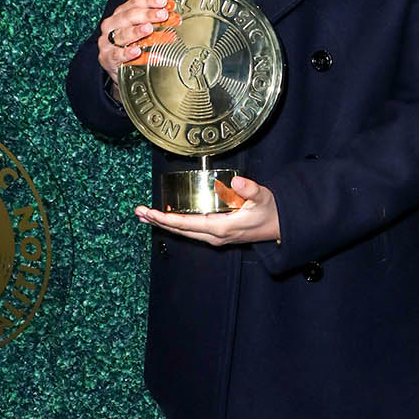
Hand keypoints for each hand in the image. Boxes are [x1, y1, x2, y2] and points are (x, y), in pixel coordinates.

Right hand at [97, 0, 171, 83]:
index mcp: (120, 14)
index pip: (134, 3)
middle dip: (147, 15)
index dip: (149, 1)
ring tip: (150, 29)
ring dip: (138, 31)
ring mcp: (107, 42)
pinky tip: (138, 52)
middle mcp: (111, 25)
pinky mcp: (107, 58)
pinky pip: (119, 55)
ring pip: (123, 35)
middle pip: (129, 16)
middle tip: (163, 15)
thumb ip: (149, 11)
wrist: (118, 70)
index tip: (164, 2)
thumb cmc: (129, 45)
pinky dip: (130, 54)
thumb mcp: (139, 27)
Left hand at [135, 177, 280, 246]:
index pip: (187, 224)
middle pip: (179, 230)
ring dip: (163, 224)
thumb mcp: (263, 196)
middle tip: (139, 212)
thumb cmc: (270, 210)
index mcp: (221, 227)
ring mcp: (214, 237)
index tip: (151, 212)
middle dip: (158, 221)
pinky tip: (165, 219)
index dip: (167, 218)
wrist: (280, 226)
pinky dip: (175, 224)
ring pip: (183, 232)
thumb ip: (250, 189)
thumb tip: (237, 181)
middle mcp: (214, 235)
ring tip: (144, 216)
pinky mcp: (216, 235)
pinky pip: (190, 231)